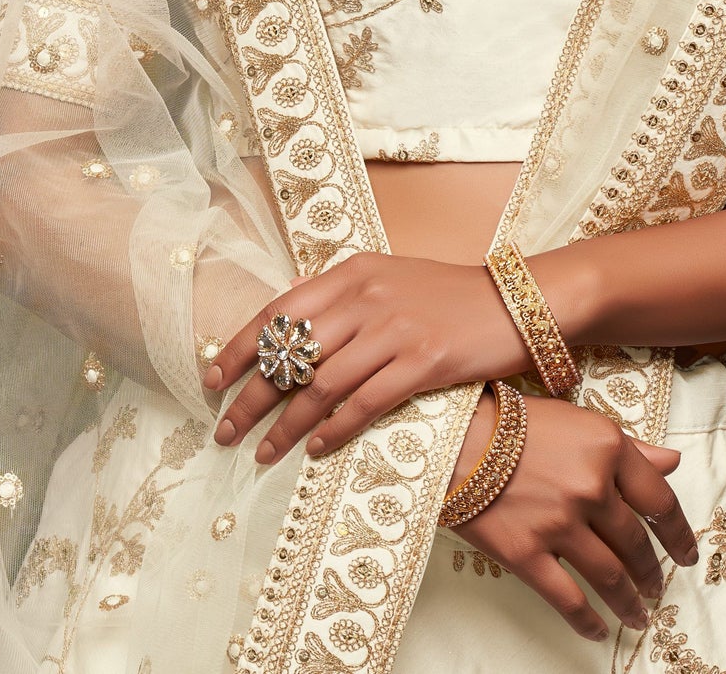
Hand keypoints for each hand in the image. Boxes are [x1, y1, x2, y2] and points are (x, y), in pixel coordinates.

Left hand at [204, 251, 528, 462]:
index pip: (278, 311)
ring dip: (285, 425)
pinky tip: (317, 449)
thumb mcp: (388, 278)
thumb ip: (340, 296)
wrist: (513, 301)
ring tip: (263, 452)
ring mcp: (393, 329)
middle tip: (225, 431)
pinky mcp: (422, 361)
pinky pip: (365, 403)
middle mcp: (365, 297)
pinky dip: (335, 429)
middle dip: (250, 398)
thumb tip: (289, 309)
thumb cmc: (446, 294)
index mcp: (350, 273)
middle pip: (291, 354)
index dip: (239, 348)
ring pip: (321, 385)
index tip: (212, 380)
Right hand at [449, 390, 697, 641]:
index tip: (686, 554)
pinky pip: (567, 598)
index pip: (659, 501)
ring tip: (639, 616)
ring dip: (629, 602)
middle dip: (652, 572)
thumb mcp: (577, 421)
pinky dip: (587, 621)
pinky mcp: (527, 553)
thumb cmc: (514, 422)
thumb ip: (628, 447)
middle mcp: (590, 487)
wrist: (452, 435)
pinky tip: (598, 631)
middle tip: (657, 586)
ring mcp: (559, 524)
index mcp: (607, 449)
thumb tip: (671, 462)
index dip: (679, 534)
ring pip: (610, 577)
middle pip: (635, 543)